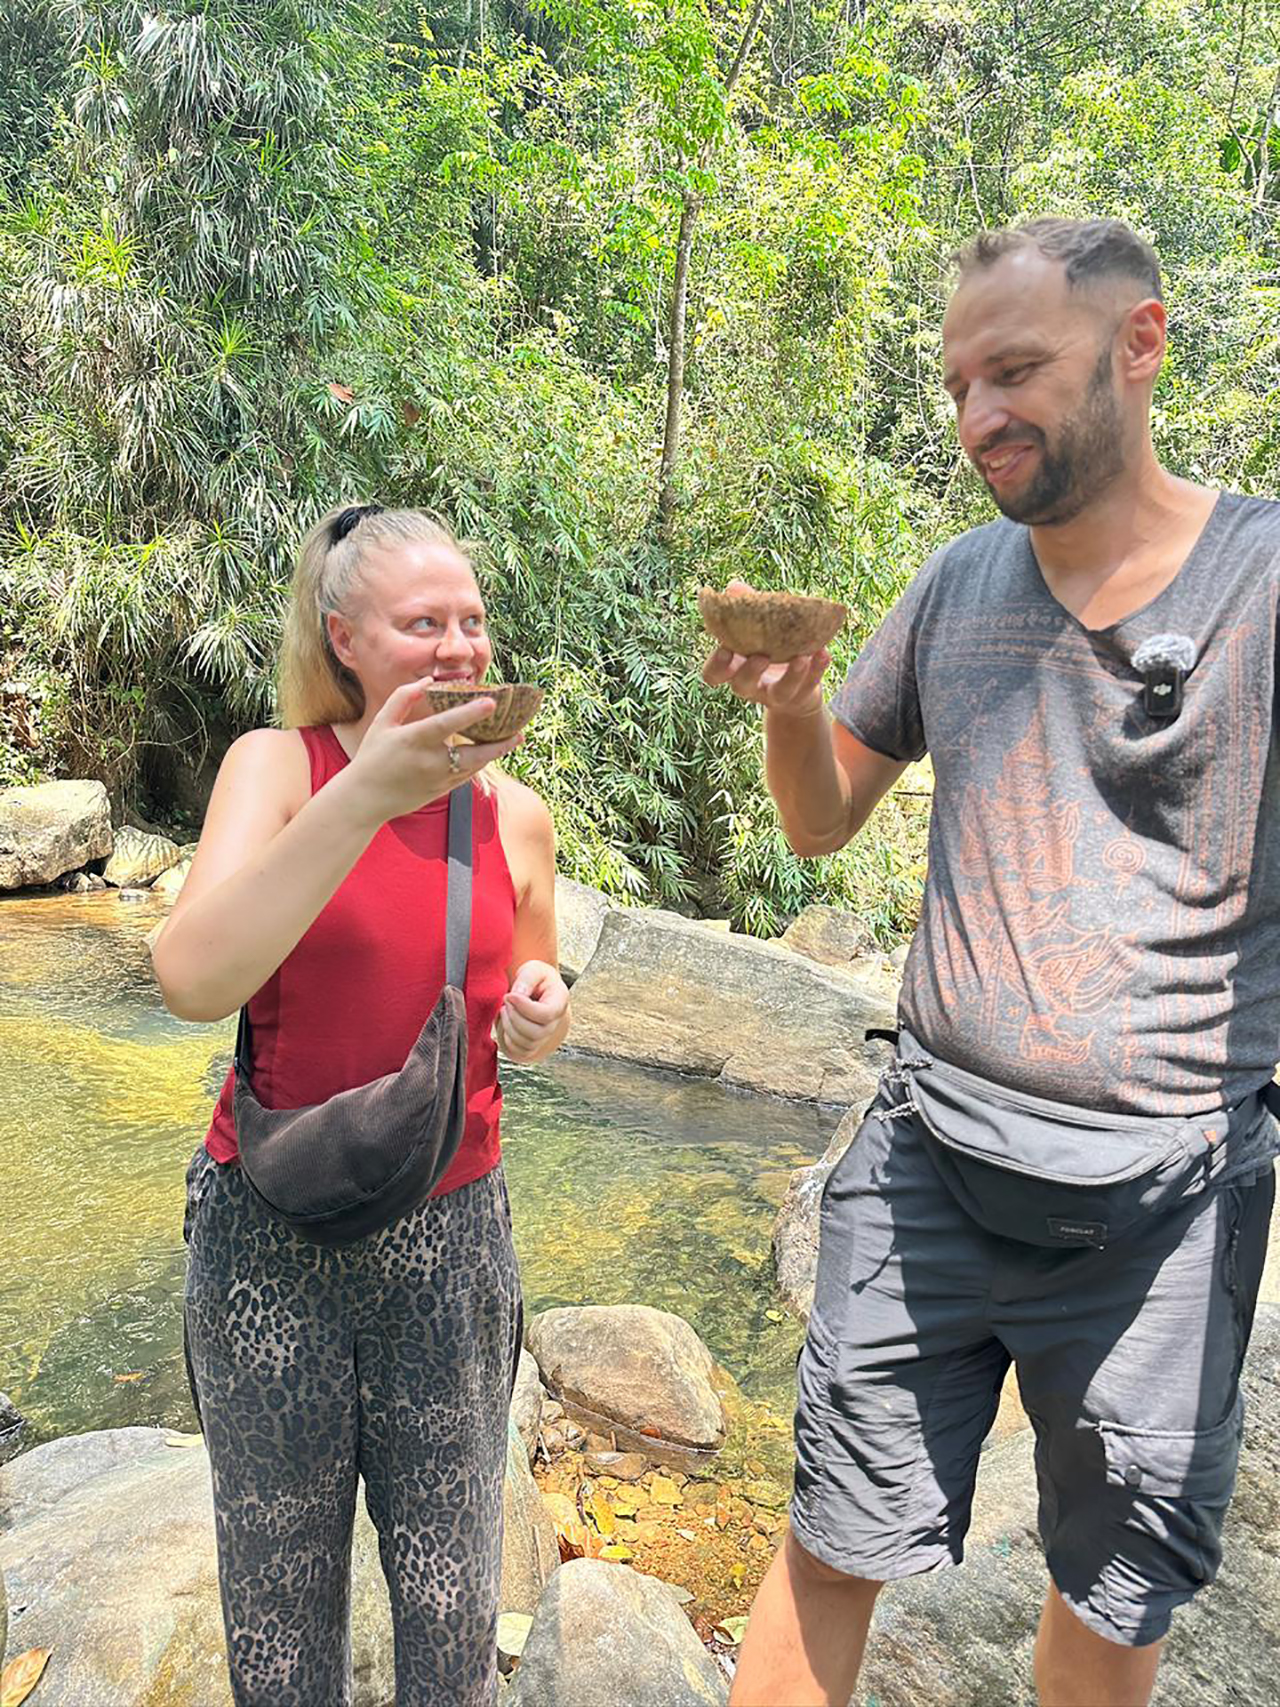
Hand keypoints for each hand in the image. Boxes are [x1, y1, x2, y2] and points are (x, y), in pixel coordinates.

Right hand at [344, 680, 524, 827]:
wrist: (365, 799)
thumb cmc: (373, 756)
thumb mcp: (382, 723)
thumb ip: (404, 698)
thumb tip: (428, 682)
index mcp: (413, 741)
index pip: (446, 725)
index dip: (470, 713)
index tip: (491, 703)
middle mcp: (429, 762)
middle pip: (473, 754)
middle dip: (499, 743)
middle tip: (520, 730)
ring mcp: (437, 780)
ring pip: (475, 766)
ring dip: (496, 753)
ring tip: (515, 738)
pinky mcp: (441, 791)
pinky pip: (467, 776)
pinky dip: (481, 763)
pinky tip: (492, 751)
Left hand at [494, 960, 570, 1063]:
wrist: (536, 991)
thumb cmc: (535, 979)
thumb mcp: (533, 969)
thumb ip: (527, 978)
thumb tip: (518, 995)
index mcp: (560, 1002)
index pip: (546, 1014)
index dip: (524, 1007)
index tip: (509, 995)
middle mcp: (555, 1023)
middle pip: (536, 1033)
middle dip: (514, 1017)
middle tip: (505, 1000)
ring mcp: (544, 1038)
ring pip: (526, 1044)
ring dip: (508, 1027)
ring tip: (504, 1009)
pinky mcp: (531, 1047)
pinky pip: (518, 1052)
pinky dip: (506, 1038)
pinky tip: (506, 1021)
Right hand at [700, 579, 829, 715]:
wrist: (796, 692)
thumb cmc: (769, 653)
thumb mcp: (756, 633)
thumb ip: (745, 613)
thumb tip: (733, 587)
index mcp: (735, 670)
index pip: (713, 674)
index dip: (716, 665)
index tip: (725, 648)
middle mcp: (751, 686)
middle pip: (741, 686)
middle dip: (750, 672)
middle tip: (761, 656)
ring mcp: (776, 695)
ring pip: (780, 692)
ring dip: (791, 675)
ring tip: (802, 657)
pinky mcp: (800, 696)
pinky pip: (809, 686)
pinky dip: (817, 670)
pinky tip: (824, 653)